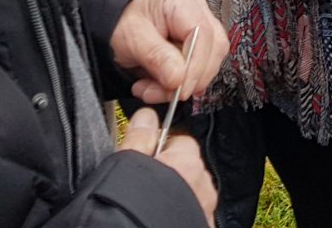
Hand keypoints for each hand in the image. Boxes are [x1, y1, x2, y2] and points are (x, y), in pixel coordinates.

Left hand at [111, 0, 227, 103]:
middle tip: (164, 93)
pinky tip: (159, 86)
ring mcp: (197, 25)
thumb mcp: (131, 38)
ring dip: (183, 83)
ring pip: (208, 60)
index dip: (196, 65)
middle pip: (212, 47)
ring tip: (153, 90)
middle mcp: (194, 8)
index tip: (181, 88)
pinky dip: (179, 82)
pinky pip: (198, 67)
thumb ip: (156, 57)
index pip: (202, 32)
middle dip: (190, 78)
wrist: (112, 22)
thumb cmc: (119, 20)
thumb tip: (179, 79)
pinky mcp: (195, 42)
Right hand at [121, 107, 216, 223]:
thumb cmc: (126, 205)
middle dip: (169, 174)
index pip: (180, 141)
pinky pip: (194, 215)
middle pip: (188, 168)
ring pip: (192, 194)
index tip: (142, 160)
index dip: (158, 149)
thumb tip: (148, 114)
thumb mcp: (125, 164)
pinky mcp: (205, 227)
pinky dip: (181, 216)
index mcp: (187, 161)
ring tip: (150, 208)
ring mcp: (206, 210)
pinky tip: (161, 221)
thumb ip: (139, 137)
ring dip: (177, 197)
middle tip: (143, 186)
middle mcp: (203, 185)